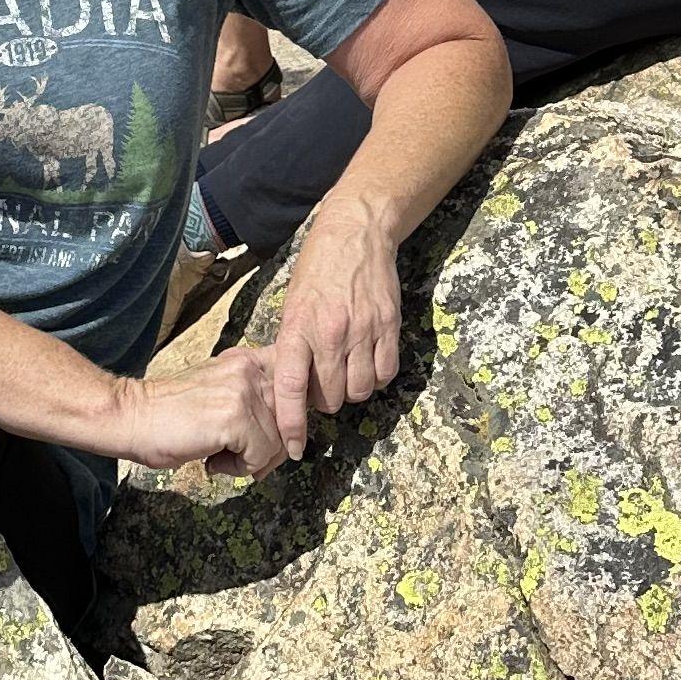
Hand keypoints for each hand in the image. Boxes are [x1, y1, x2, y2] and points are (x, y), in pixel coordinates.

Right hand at [111, 340, 308, 480]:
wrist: (134, 417)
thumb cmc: (172, 413)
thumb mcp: (218, 390)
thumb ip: (251, 398)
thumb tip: (286, 434)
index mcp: (247, 359)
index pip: (293, 387)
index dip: (286, 420)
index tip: (267, 438)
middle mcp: (250, 369)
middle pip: (290, 420)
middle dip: (271, 448)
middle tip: (240, 459)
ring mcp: (243, 392)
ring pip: (278, 442)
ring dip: (252, 460)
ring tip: (220, 457)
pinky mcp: (235, 417)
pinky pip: (260, 456)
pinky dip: (240, 469)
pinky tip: (213, 462)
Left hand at [273, 197, 407, 431]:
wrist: (356, 231)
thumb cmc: (318, 268)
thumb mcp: (292, 302)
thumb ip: (294, 344)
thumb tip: (294, 388)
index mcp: (298, 327)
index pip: (290, 388)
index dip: (291, 424)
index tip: (291, 447)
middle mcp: (331, 333)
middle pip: (330, 398)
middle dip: (324, 400)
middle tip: (323, 381)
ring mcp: (363, 330)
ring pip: (360, 391)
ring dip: (352, 389)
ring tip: (346, 368)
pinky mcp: (389, 326)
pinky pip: (386, 374)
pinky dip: (376, 377)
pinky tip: (368, 360)